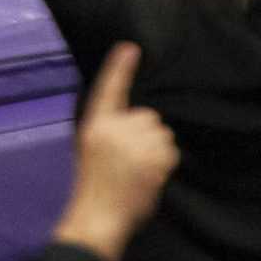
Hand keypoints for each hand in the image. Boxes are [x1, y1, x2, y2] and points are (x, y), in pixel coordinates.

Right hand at [52, 44, 177, 260]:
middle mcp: (114, 130)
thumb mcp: (90, 147)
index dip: (120, 67)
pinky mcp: (153, 160)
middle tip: (132, 156)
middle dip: (145, 132)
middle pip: (147, 116)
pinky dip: (165, 161)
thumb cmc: (93, 181)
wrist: (100, 212)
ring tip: (140, 167)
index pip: (109, 90)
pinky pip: (171, 150)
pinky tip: (150, 174)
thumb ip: (109, 128)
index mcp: (95, 124)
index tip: (131, 47)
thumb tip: (135, 117)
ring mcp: (135, 145)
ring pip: (161, 133)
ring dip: (156, 148)